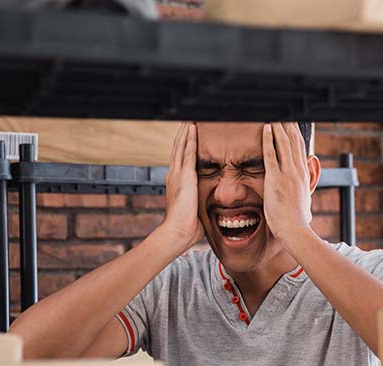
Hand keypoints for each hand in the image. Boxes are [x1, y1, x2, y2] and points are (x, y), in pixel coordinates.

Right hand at [160, 122, 203, 250]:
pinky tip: (193, 126)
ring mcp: (178, 174)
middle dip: (183, 132)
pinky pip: (187, 151)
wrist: (177, 232)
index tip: (189, 134)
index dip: (183, 145)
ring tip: (190, 116)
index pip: (180, 158)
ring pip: (181, 145)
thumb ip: (198, 204)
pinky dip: (190, 138)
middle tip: (187, 118)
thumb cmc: (186, 228)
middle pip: (178, 147)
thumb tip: (208, 210)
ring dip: (185, 130)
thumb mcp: (193, 211)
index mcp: (176, 182)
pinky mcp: (184, 175)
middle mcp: (174, 175)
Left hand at [261, 122, 313, 245]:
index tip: (290, 120)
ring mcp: (287, 174)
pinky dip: (269, 140)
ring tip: (275, 112)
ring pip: (284, 143)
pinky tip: (267, 127)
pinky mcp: (275, 179)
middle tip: (284, 109)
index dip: (294, 131)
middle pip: (293, 140)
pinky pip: (271, 155)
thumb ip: (306, 185)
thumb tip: (308, 178)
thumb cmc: (297, 220)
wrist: (295, 230)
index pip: (299, 146)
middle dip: (288, 123)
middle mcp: (297, 170)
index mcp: (303, 174)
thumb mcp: (305, 199)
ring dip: (279, 126)